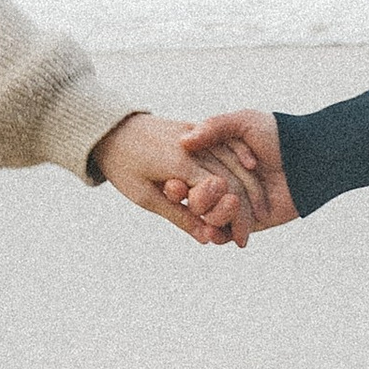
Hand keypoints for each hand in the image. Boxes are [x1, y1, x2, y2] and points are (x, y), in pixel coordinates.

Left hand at [93, 110, 256, 244]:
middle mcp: (194, 146)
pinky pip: (226, 141)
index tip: (239, 241)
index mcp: (181, 163)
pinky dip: (242, 157)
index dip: (234, 219)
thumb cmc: (122, 166)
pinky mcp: (196, 127)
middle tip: (248, 236)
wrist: (109, 128)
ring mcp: (197, 133)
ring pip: (234, 160)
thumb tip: (206, 238)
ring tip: (259, 212)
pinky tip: (254, 171)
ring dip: (250, 186)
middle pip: (232, 178)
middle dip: (246, 209)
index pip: (221, 192)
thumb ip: (178, 215)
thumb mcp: (144, 196)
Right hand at [176, 108, 295, 242]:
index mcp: (215, 161)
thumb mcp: (244, 122)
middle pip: (193, 198)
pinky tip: (217, 231)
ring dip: (209, 212)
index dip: (175, 182)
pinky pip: (227, 233)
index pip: (185, 175)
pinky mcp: (248, 222)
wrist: (311, 159)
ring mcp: (234, 204)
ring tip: (226, 202)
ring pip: (208, 217)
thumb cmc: (279, 136)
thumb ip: (214, 127)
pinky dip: (220, 233)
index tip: (171, 183)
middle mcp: (221, 183)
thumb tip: (184, 141)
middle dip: (189, 198)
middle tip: (185, 196)